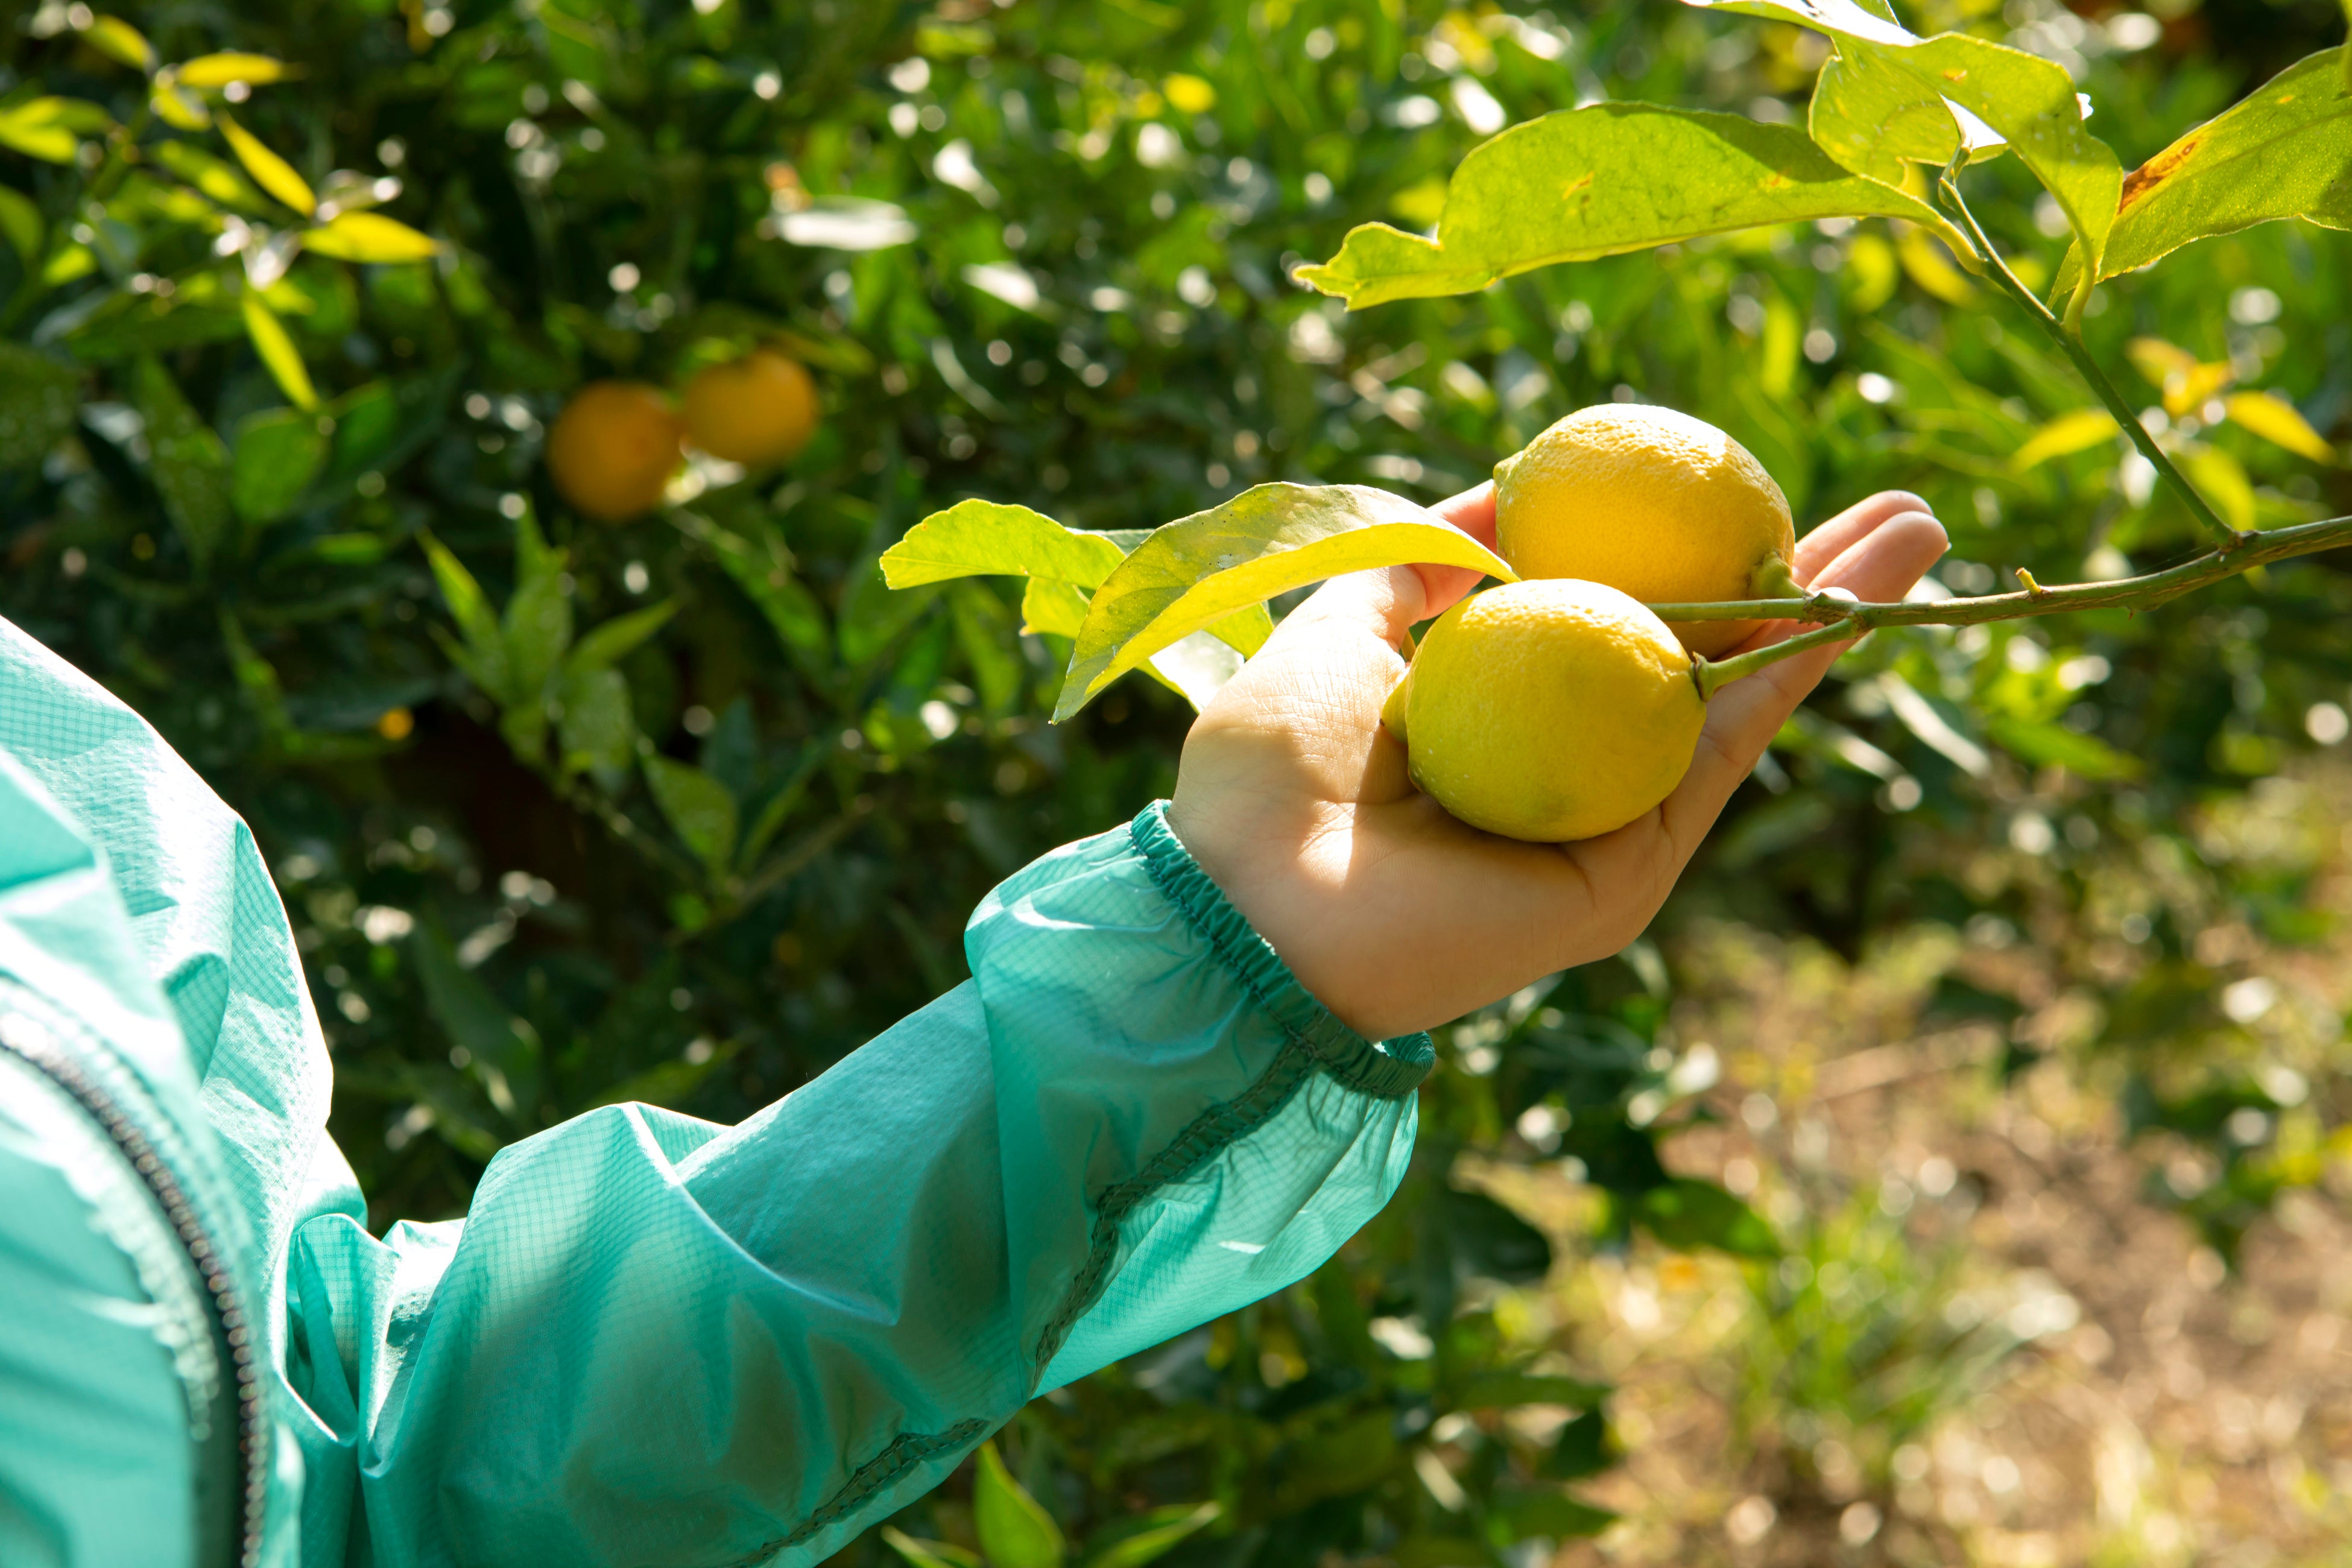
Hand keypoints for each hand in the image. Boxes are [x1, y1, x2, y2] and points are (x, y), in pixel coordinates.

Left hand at [1165, 484, 1947, 1040]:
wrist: (1244, 901)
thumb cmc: (1267, 772)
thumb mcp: (1343, 623)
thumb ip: (1424, 560)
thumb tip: (1506, 490)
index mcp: (1505, 715)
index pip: (1623, 621)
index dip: (1693, 553)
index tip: (1743, 484)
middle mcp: (1570, 771)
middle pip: (1708, 657)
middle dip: (1803, 581)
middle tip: (1896, 512)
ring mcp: (1606, 828)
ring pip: (1739, 701)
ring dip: (1834, 614)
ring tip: (1920, 530)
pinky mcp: (1622, 878)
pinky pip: (1713, 759)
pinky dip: (1784, 679)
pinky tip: (1845, 606)